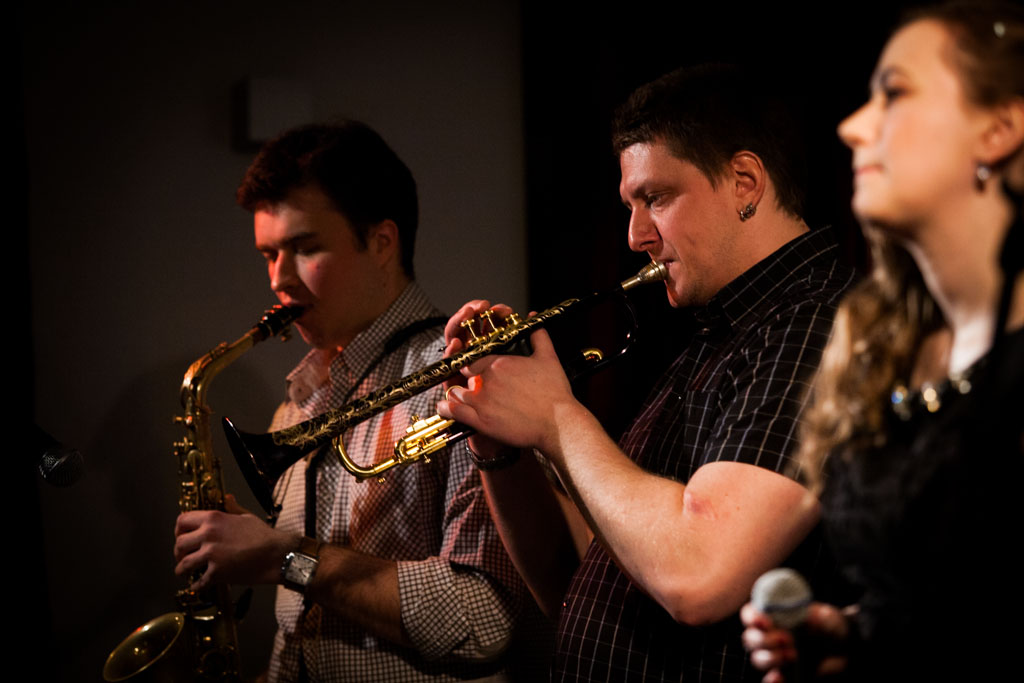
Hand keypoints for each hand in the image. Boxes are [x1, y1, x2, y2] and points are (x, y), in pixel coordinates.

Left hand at [174, 494, 297, 589]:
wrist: (276, 554)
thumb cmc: (264, 535)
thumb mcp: (246, 516)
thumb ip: (232, 509)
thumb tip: (227, 498)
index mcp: (214, 518)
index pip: (182, 521)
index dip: (179, 530)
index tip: (181, 536)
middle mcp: (208, 534)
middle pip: (179, 544)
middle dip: (178, 552)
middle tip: (183, 557)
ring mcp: (211, 554)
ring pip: (184, 564)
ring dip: (182, 570)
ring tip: (185, 573)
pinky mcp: (217, 572)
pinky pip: (199, 582)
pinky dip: (197, 585)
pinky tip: (199, 585)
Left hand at [439, 311, 577, 456]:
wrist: (558, 424)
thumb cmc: (555, 394)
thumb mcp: (548, 358)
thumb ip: (538, 336)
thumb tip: (533, 319)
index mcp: (499, 363)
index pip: (474, 358)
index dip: (473, 364)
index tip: (474, 369)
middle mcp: (487, 379)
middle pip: (465, 374)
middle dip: (466, 379)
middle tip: (472, 385)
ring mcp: (482, 400)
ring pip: (456, 392)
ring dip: (458, 394)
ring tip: (463, 398)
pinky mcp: (481, 420)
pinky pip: (454, 412)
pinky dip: (446, 409)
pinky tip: (445, 409)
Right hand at [741, 601, 851, 681]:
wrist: (848, 649)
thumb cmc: (833, 627)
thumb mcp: (829, 617)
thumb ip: (818, 616)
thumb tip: (808, 619)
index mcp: (775, 616)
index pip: (750, 614)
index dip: (752, 617)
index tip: (766, 621)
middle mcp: (771, 636)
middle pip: (750, 639)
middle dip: (764, 640)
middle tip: (787, 640)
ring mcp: (776, 657)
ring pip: (757, 659)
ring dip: (770, 658)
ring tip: (793, 656)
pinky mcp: (785, 675)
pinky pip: (768, 681)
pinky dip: (770, 681)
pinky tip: (779, 676)